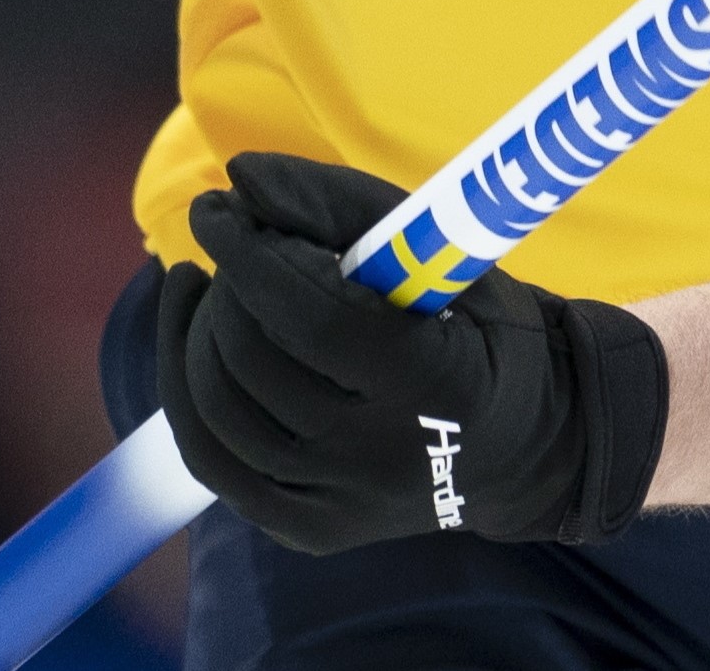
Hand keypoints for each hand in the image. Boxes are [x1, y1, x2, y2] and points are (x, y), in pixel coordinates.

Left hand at [152, 152, 666, 555]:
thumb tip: (238, 179)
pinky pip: (214, 464)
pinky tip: (193, 344)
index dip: (247, 257)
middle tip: (236, 247)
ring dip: (198, 336)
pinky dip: (187, 397)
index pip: (308, 317)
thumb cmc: (479, 327)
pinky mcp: (311, 530)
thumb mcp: (445, 249)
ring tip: (214, 290)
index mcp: (431, 382)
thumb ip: (342, 202)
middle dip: (225, 289)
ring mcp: (342, 504)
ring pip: (219, 415)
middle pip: (253, 364)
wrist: (522, 443)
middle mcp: (381, 458)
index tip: (214, 209)